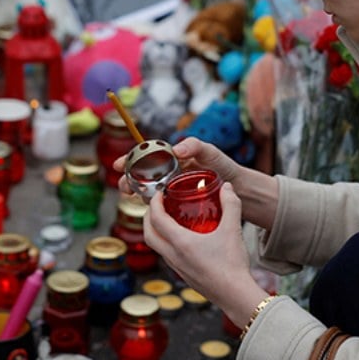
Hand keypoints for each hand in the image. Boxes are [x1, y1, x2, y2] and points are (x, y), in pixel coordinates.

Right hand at [113, 137, 242, 197]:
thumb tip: (176, 150)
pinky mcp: (178, 206)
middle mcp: (170, 174)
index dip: (130, 159)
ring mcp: (173, 190)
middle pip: (142, 175)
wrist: (239, 190)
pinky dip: (152, 209)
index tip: (119, 164)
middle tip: (124, 186)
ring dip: (137, 193)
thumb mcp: (210, 152)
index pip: (147, 156)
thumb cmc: (224, 167)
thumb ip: (195, 146)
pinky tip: (149, 213)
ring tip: (133, 197)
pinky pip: (160, 207)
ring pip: (148, 191)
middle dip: (129, 179)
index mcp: (173, 159)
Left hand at [144, 181, 268, 326]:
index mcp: (180, 243)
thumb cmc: (232, 263)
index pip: (156, 219)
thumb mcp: (233, 229)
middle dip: (148, 217)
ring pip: (156, 247)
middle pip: (148, 235)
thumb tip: (227, 187)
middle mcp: (173, 256)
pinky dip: (167, 244)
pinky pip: (167, 257)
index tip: (159, 193)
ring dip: (156, 232)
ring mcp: (177, 268)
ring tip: (168, 220)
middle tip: (156, 206)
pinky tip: (183, 240)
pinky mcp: (184, 276)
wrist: (235, 295)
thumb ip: (231, 204)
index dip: (154, 203)